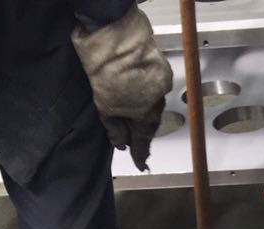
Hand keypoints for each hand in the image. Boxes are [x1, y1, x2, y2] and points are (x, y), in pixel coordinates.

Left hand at [73, 5, 172, 170]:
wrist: (113, 30)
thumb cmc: (105, 66)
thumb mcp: (103, 105)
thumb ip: (113, 127)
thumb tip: (120, 143)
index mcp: (145, 116)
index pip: (143, 141)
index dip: (140, 153)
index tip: (140, 163)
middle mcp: (158, 102)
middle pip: (149, 122)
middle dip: (140, 130)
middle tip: (133, 140)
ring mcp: (161, 83)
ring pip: (151, 103)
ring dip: (141, 109)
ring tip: (130, 112)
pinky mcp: (159, 65)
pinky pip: (153, 86)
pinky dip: (144, 91)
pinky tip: (136, 90)